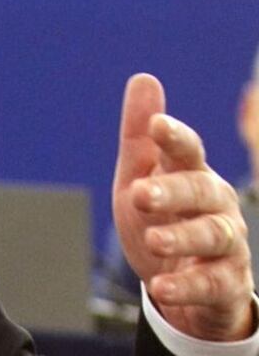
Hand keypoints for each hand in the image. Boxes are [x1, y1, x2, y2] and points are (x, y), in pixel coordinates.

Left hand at [113, 73, 254, 340]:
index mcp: (191, 173)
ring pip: (213, 234)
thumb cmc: (163, 217)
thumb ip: (138, 136)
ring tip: (153, 241)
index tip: (155, 124)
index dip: (173, 136)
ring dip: (182, 237)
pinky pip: (212, 283)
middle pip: (201, 190)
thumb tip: (143, 78)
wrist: (183, 283)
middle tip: (139, 194)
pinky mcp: (226, 282)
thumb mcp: (141, 175)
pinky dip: (187, 285)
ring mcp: (226, 244)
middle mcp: (215, 205)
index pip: (186, 150)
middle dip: (173, 190)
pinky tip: (162, 287)